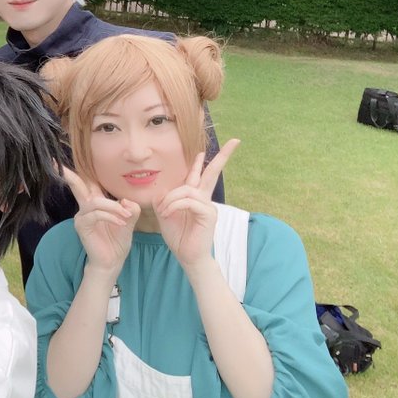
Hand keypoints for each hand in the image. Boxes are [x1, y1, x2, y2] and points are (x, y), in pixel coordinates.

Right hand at [62, 167, 139, 274]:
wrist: (112, 262)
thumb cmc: (118, 241)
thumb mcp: (129, 222)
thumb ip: (130, 209)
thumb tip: (128, 201)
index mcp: (95, 203)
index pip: (87, 183)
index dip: (77, 172)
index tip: (58, 160)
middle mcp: (85, 207)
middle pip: (78, 185)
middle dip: (68, 174)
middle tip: (55, 163)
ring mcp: (82, 216)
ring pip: (95, 202)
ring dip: (113, 207)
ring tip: (126, 217)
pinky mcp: (82, 226)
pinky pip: (96, 214)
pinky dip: (111, 216)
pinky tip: (121, 223)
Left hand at [156, 139, 239, 267]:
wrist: (187, 256)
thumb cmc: (178, 236)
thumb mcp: (165, 214)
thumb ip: (164, 199)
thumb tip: (162, 190)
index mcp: (195, 197)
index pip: (200, 175)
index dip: (201, 162)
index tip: (203, 150)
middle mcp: (204, 199)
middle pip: (213, 172)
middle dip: (223, 156)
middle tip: (235, 142)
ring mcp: (208, 206)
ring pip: (187, 190)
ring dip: (171, 199)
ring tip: (165, 211)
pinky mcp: (209, 214)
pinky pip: (189, 201)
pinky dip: (175, 205)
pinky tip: (169, 213)